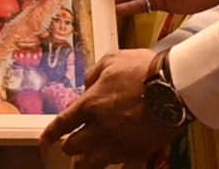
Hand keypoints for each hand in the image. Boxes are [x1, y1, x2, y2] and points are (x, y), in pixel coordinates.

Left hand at [40, 49, 181, 168]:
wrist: (174, 85)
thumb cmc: (142, 68)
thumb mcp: (112, 59)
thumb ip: (93, 73)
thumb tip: (87, 85)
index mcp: (91, 104)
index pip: (62, 123)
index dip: (50, 134)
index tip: (45, 141)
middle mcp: (100, 128)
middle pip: (73, 148)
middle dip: (70, 146)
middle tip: (72, 144)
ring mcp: (119, 143)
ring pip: (93, 164)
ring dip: (86, 162)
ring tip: (84, 162)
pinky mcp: (139, 152)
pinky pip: (124, 168)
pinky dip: (119, 166)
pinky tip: (118, 164)